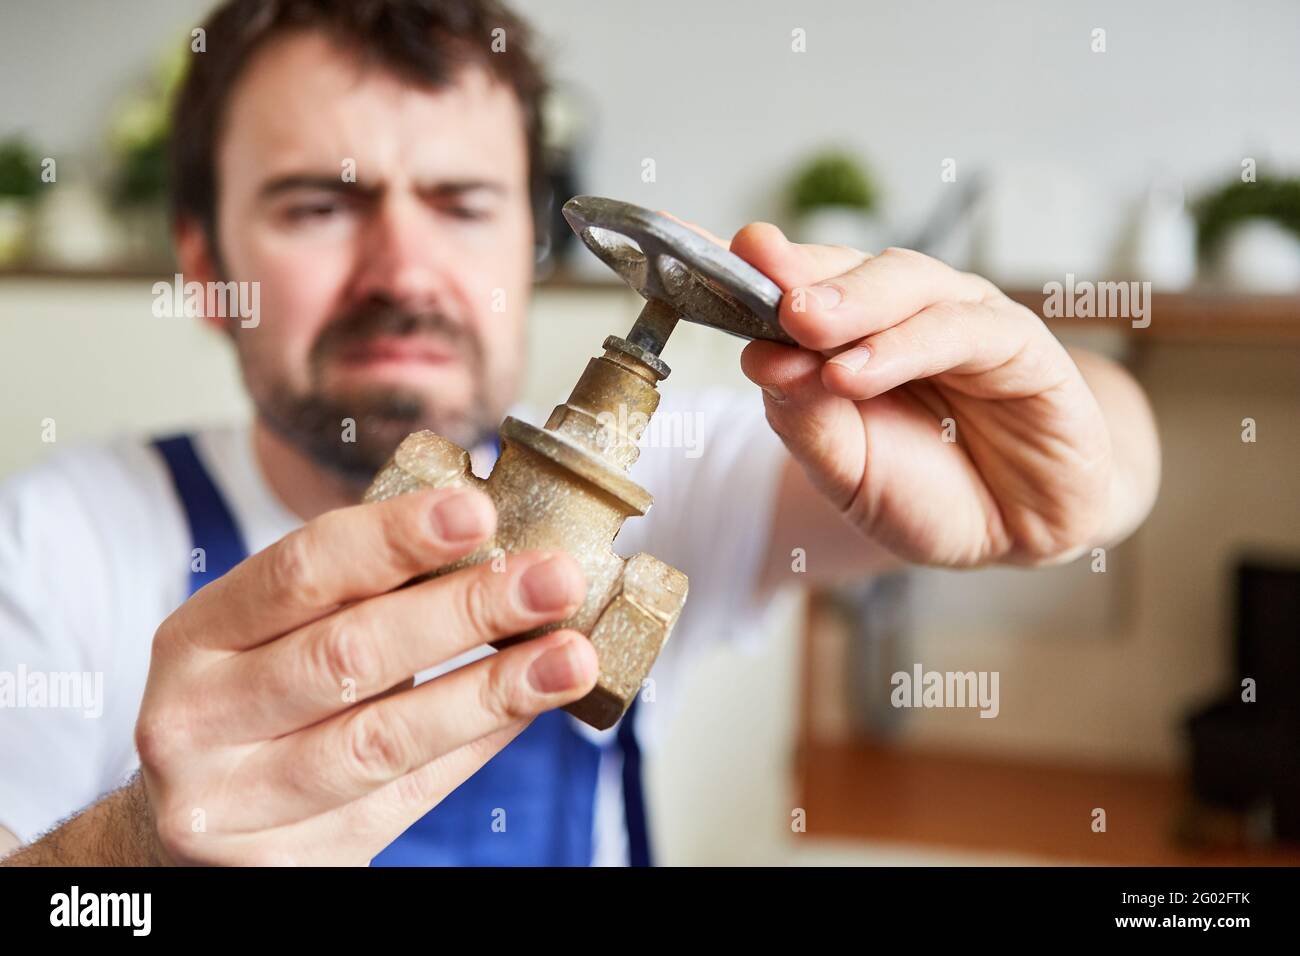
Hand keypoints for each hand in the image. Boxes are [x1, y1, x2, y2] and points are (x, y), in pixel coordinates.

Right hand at [132, 487, 595, 864]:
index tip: (479, 511)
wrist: (189, 829)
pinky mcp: (289, 864)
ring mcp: (236, 804)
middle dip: (465, 611)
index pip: (300, 572)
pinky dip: (478, 744)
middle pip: (348, 656)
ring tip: (571, 656)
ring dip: (492, 692)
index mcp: (196, 637)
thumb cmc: (255, 705)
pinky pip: (408, 797)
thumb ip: (361, 597)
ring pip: (383, 740)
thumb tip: (497, 548)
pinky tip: (531, 705)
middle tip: (553, 579)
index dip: (393, 538)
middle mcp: (198, 722)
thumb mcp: (274, 638)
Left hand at [729, 227, 1114, 566]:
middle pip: (847, 269)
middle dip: (795, 271)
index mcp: (853, 335)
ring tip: (801, 320)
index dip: (744, 267)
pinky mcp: (1022, 346)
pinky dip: (904, 346)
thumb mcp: (846, 470)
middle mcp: (905, 315)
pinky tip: (855, 371)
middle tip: (751, 271)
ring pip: (906, 284)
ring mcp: (964, 322)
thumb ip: (804, 416)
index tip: (688, 255)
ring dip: (849, 301)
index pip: (794, 286)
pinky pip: (962, 331)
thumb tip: (758, 359)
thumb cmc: (929, 490)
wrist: (1021, 531)